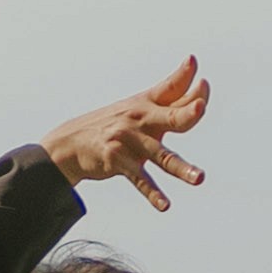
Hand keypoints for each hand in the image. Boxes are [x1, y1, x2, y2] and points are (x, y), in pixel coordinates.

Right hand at [41, 59, 210, 211]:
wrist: (71, 142)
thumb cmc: (114, 124)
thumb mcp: (138, 108)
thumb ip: (170, 101)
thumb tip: (197, 85)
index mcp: (148, 103)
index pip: (172, 88)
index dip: (186, 78)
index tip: (196, 67)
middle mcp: (141, 119)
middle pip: (172, 115)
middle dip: (188, 112)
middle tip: (200, 107)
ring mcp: (131, 141)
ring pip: (162, 156)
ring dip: (182, 168)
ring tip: (200, 178)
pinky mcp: (120, 162)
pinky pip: (141, 180)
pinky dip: (153, 194)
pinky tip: (165, 205)